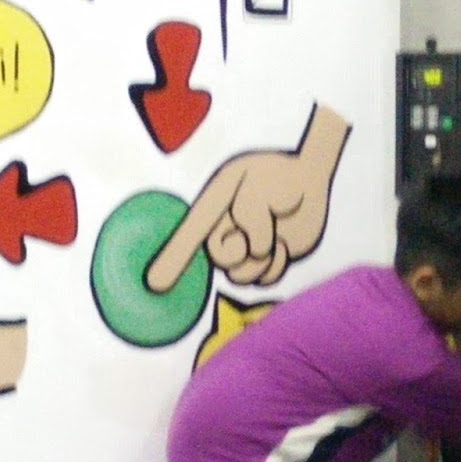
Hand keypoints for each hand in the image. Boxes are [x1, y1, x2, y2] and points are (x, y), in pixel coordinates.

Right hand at [146, 105, 349, 292]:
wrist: (306, 180)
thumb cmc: (275, 177)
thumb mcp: (254, 186)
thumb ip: (247, 213)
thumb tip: (249, 250)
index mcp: (211, 210)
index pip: (189, 236)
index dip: (172, 260)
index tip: (154, 284)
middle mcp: (222, 234)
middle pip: (220, 260)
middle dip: (243, 246)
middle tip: (263, 223)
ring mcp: (243, 251)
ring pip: (242, 275)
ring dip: (263, 255)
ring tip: (276, 232)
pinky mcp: (265, 264)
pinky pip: (264, 280)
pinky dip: (277, 264)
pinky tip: (284, 245)